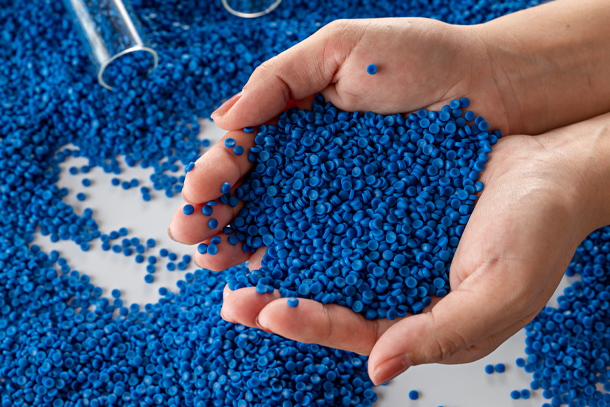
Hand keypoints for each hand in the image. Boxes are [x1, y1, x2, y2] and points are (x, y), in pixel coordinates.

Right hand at [168, 16, 514, 264]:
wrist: (491, 85)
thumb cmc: (420, 57)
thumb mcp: (340, 47)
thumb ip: (278, 79)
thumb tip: (223, 120)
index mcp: (299, 125)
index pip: (244, 156)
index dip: (214, 176)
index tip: (193, 197)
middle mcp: (315, 167)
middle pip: (256, 198)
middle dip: (219, 217)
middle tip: (193, 235)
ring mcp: (344, 199)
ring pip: (286, 228)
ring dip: (249, 245)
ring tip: (220, 262)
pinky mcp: (378, 224)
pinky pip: (334, 247)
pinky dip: (303, 262)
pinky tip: (277, 275)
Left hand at [219, 113, 609, 384]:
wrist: (552, 172)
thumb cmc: (538, 235)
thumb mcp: (498, 293)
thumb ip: (439, 333)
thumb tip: (380, 368)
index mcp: (417, 317)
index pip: (353, 328)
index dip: (311, 323)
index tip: (270, 311)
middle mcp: (394, 284)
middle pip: (327, 297)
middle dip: (278, 298)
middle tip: (231, 294)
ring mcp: (386, 244)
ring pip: (323, 255)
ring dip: (281, 253)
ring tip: (238, 247)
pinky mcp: (385, 204)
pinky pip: (339, 211)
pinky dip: (306, 210)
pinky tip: (276, 198)